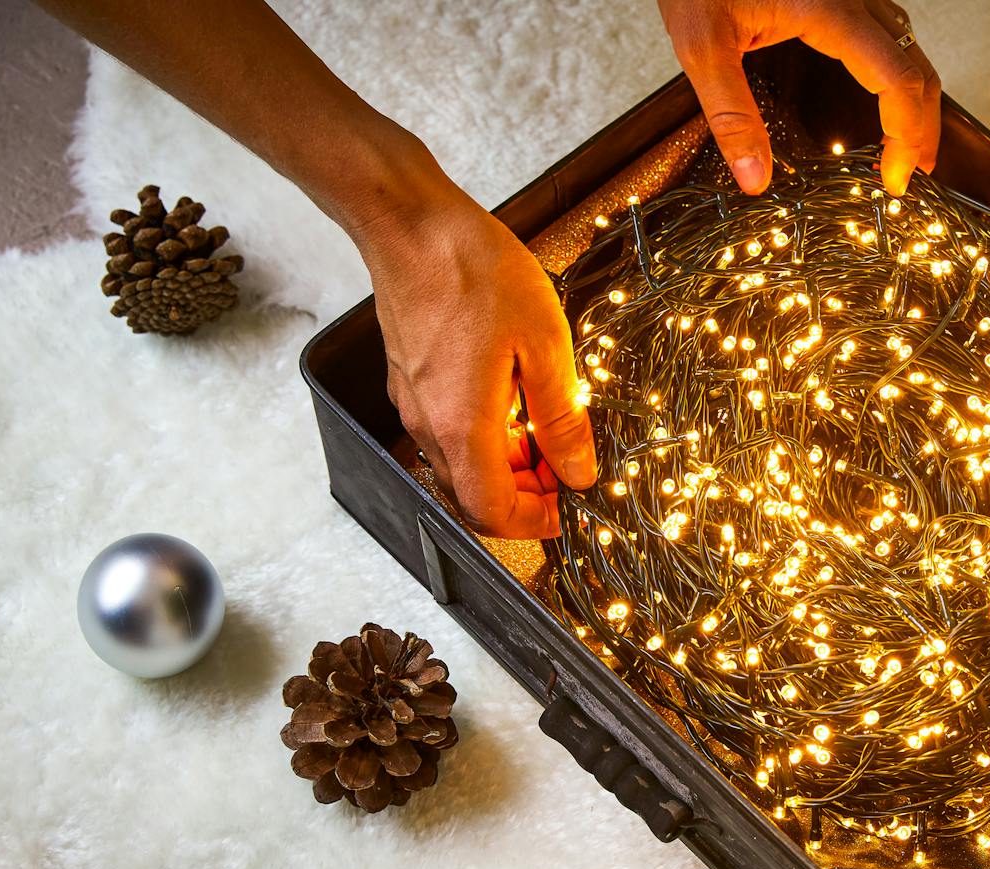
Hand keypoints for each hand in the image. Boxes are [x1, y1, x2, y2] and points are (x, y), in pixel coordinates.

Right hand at [353, 185, 596, 538]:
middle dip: (523, 496)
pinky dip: (484, 438)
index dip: (533, 522)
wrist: (411, 224)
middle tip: (565, 470)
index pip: (491, 512)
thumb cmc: (474, 273)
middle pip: (473, 495)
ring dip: (505, 466)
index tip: (567, 508)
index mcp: (463, 427)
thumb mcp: (545, 346)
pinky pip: (447, 432)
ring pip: (460, 465)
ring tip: (547, 434)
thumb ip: (563, 418)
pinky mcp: (411, 379)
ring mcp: (414, 402)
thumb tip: (578, 470)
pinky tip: (515, 403)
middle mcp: (430, 425)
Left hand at [657, 0, 940, 195]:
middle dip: (924, 127)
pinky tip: (882, 98)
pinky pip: (888, 34)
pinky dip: (898, 74)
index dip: (906, 137)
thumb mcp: (701, 45)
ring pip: (909, 47)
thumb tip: (755, 178)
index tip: (893, 180)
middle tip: (912, 175)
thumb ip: (730, 114)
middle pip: (918, 66)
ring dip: (916, 100)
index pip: (897, 81)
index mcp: (829, 10)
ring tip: (904, 145)